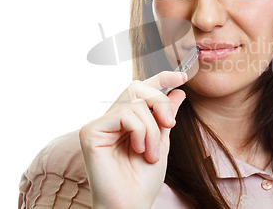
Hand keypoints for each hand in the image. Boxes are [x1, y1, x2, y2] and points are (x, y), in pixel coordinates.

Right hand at [79, 71, 187, 208]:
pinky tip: (139, 150)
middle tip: (170, 124)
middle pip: (137, 89)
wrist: (131, 204)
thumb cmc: (143, 180)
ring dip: (152, 129)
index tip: (182, 76)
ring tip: (151, 153)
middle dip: (160, 103)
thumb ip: (165, 116)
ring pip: (135, 103)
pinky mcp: (90, 131)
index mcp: (126, 121)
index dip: (161, 78)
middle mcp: (110, 119)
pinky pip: (124, 114)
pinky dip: (140, 131)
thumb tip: (178, 91)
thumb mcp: (162, 142)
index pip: (141, 90)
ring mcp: (99, 124)